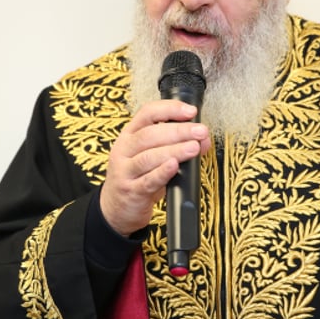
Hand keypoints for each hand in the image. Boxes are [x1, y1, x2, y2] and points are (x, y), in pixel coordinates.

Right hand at [101, 100, 211, 236]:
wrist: (116, 209)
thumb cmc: (137, 177)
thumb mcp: (153, 157)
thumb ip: (176, 146)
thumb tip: (203, 140)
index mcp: (129, 135)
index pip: (147, 113)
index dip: (170, 109)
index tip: (190, 111)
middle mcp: (124, 150)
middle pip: (150, 134)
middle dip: (179, 131)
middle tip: (200, 131)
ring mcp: (125, 171)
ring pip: (149, 157)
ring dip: (174, 150)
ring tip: (194, 148)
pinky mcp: (131, 191)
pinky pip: (148, 180)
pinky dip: (162, 172)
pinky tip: (174, 166)